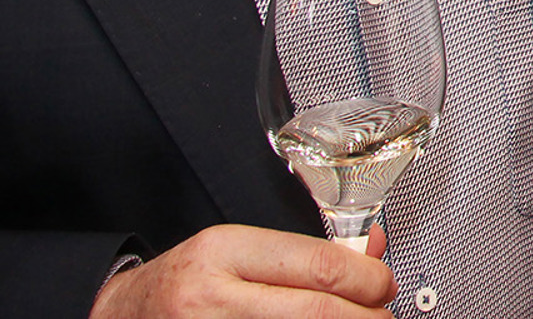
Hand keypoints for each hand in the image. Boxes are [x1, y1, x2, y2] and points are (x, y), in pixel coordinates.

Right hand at [91, 223, 394, 316]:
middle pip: (317, 310)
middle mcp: (211, 297)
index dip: (367, 279)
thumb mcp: (235, 251)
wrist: (117, 317)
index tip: (384, 284)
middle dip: (365, 316)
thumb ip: (303, 252)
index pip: (318, 265)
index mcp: (223, 251)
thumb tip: (372, 251)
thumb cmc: (182, 284)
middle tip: (382, 315)